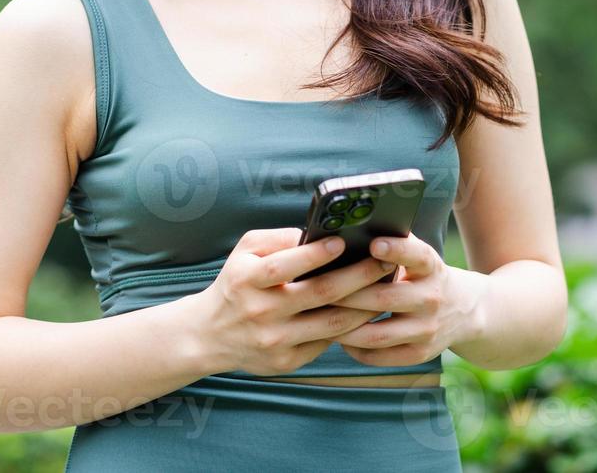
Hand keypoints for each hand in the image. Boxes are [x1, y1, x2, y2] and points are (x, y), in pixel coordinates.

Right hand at [189, 228, 393, 376]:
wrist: (211, 334)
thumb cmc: (237, 283)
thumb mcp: (245, 252)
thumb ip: (278, 238)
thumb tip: (318, 234)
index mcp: (247, 280)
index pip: (285, 266)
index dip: (315, 254)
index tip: (344, 242)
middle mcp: (260, 312)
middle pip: (318, 294)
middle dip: (357, 276)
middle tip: (384, 263)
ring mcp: (274, 341)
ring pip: (331, 323)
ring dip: (364, 305)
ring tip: (385, 288)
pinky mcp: (285, 362)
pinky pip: (326, 343)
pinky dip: (349, 327)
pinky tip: (366, 312)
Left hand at [326, 230, 478, 367]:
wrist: (465, 311)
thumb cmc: (425, 276)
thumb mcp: (421, 257)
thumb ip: (395, 245)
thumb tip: (350, 232)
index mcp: (432, 268)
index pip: (417, 256)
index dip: (396, 250)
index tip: (373, 243)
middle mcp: (432, 298)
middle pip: (384, 298)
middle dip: (347, 294)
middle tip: (317, 289)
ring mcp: (427, 330)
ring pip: (378, 334)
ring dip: (345, 328)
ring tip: (318, 319)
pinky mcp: (420, 354)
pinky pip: (381, 356)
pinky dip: (356, 350)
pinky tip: (339, 339)